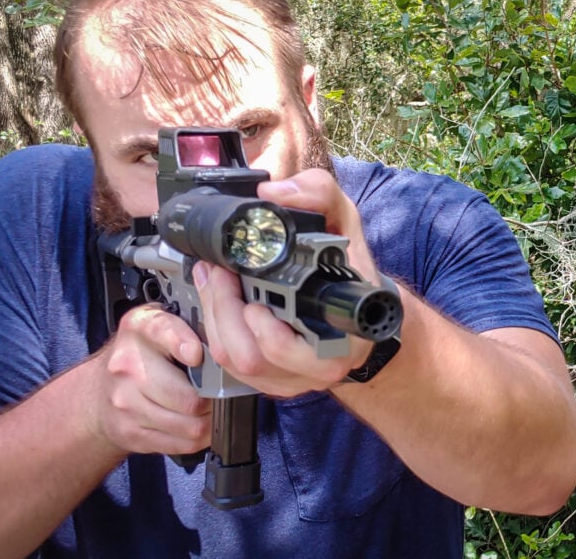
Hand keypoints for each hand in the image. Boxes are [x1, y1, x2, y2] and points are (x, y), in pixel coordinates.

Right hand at [87, 304, 212, 455]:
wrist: (101, 389)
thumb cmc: (142, 354)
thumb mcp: (161, 325)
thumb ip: (190, 325)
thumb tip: (224, 344)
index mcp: (139, 328)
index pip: (165, 332)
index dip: (186, 344)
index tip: (197, 354)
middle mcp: (127, 366)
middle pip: (188, 396)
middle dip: (213, 398)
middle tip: (221, 393)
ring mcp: (125, 403)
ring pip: (190, 425)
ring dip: (209, 420)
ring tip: (212, 409)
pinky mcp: (130, 433)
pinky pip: (180, 444)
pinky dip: (198, 438)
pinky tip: (198, 424)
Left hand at [192, 169, 378, 396]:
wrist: (361, 306)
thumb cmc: (351, 265)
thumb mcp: (344, 219)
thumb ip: (317, 194)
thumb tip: (274, 192)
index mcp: (345, 332)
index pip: (301, 349)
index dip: (269, 333)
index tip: (254, 301)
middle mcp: (323, 363)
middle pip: (255, 356)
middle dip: (224, 310)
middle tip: (217, 272)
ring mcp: (298, 377)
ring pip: (240, 365)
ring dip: (216, 320)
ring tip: (215, 282)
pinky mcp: (277, 382)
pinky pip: (234, 371)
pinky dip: (219, 334)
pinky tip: (219, 305)